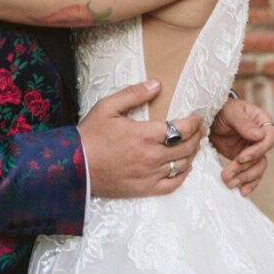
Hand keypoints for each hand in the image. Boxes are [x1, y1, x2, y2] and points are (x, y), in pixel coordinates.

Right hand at [78, 80, 204, 197]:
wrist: (74, 167)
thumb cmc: (90, 136)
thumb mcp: (108, 107)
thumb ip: (134, 94)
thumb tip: (157, 84)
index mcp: (144, 135)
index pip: (181, 128)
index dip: (194, 122)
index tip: (197, 117)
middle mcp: (151, 156)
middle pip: (187, 146)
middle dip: (197, 136)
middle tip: (199, 129)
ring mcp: (149, 175)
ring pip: (182, 165)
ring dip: (192, 153)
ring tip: (193, 144)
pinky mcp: (144, 189)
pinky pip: (172, 184)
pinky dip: (182, 175)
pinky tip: (183, 167)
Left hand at [209, 97, 273, 195]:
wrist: (207, 118)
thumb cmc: (221, 109)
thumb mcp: (230, 112)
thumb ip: (244, 123)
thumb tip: (259, 136)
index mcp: (261, 121)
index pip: (268, 139)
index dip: (257, 150)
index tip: (241, 157)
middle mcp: (260, 137)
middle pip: (262, 157)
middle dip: (245, 168)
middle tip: (227, 175)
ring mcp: (253, 149)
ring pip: (257, 168)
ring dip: (244, 178)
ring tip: (229, 183)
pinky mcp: (244, 159)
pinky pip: (252, 173)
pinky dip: (248, 183)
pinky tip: (241, 191)